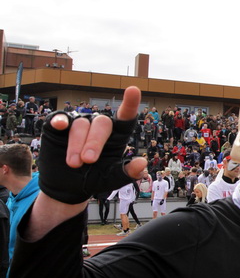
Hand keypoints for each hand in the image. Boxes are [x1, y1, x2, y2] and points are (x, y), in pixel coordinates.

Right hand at [37, 87, 146, 203]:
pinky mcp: (59, 127)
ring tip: (75, 164)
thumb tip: (143, 163)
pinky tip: (59, 125)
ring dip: (77, 145)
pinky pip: (60, 118)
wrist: (68, 188)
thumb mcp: (113, 178)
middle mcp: (99, 125)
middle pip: (102, 123)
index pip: (126, 116)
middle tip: (88, 161)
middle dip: (94, 142)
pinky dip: (59, 121)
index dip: (130, 103)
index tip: (133, 89)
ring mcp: (79, 124)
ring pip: (81, 124)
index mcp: (117, 135)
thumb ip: (128, 172)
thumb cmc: (95, 178)